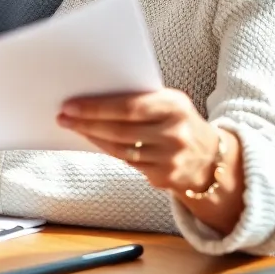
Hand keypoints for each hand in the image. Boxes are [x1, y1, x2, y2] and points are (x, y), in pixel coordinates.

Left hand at [57, 89, 226, 195]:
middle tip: (63, 116)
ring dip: (92, 137)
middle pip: (120, 130)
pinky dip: (107, 150)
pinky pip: (127, 163)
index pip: (129, 107)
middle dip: (87, 122)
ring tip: (72, 126)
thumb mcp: (169, 102)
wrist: (211, 157)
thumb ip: (140, 98)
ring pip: (120, 149)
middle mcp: (175, 133)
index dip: (97, 107)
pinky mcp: (165, 177)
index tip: (71, 104)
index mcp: (175, 105)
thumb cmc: (177, 121)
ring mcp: (171, 158)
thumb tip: (93, 95)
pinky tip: (93, 140)